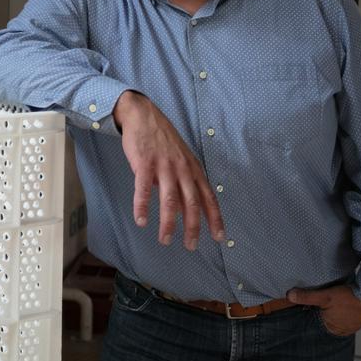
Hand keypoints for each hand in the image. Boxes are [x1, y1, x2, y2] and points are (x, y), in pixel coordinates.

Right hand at [112, 90, 224, 249]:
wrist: (143, 115)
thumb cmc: (162, 139)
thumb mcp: (179, 159)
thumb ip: (181, 183)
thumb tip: (179, 209)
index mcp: (193, 168)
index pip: (208, 197)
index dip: (215, 218)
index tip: (219, 237)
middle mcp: (182, 168)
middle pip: (191, 202)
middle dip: (193, 226)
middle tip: (191, 246)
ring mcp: (164, 165)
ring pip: (169, 199)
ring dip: (168, 222)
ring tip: (165, 240)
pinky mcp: (144, 163)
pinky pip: (143, 189)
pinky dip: (142, 206)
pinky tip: (141, 221)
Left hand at [286, 285, 360, 335]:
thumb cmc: (353, 299)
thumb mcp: (326, 296)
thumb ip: (307, 297)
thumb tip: (290, 296)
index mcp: (330, 328)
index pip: (311, 322)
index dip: (306, 313)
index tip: (302, 307)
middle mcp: (339, 329)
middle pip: (322, 320)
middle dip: (317, 312)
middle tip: (315, 303)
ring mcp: (348, 325)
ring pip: (332, 317)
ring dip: (329, 310)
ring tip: (329, 303)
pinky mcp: (356, 319)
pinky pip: (343, 315)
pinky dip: (339, 310)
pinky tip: (340, 303)